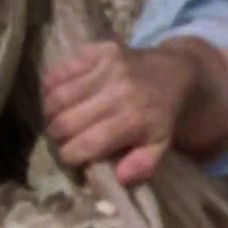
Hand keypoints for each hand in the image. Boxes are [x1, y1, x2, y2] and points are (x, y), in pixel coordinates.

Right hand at [41, 41, 190, 184]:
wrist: (177, 72)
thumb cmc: (162, 115)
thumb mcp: (161, 145)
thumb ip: (143, 164)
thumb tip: (120, 177)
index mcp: (134, 119)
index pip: (84, 145)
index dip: (70, 157)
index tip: (71, 159)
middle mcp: (118, 91)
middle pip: (65, 122)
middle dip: (58, 137)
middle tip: (63, 140)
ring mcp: (107, 66)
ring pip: (56, 97)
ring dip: (51, 114)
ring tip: (59, 120)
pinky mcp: (98, 50)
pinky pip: (59, 71)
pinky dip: (51, 87)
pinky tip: (59, 97)